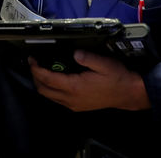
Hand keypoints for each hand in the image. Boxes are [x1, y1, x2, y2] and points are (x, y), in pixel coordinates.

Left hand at [29, 50, 150, 111]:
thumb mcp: (104, 63)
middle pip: (44, 90)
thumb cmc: (117, 78)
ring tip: (42, 70)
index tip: (32, 60)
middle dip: (35, 76)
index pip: (48, 79)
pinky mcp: (77, 106)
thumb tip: (75, 53)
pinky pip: (57, 100)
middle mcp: (71, 98)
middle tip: (34, 64)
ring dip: (42, 84)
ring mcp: (74, 104)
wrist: (128, 94)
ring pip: (49, 96)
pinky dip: (51, 90)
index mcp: (75, 87)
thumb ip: (88, 58)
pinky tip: (55, 80)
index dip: (37, 69)